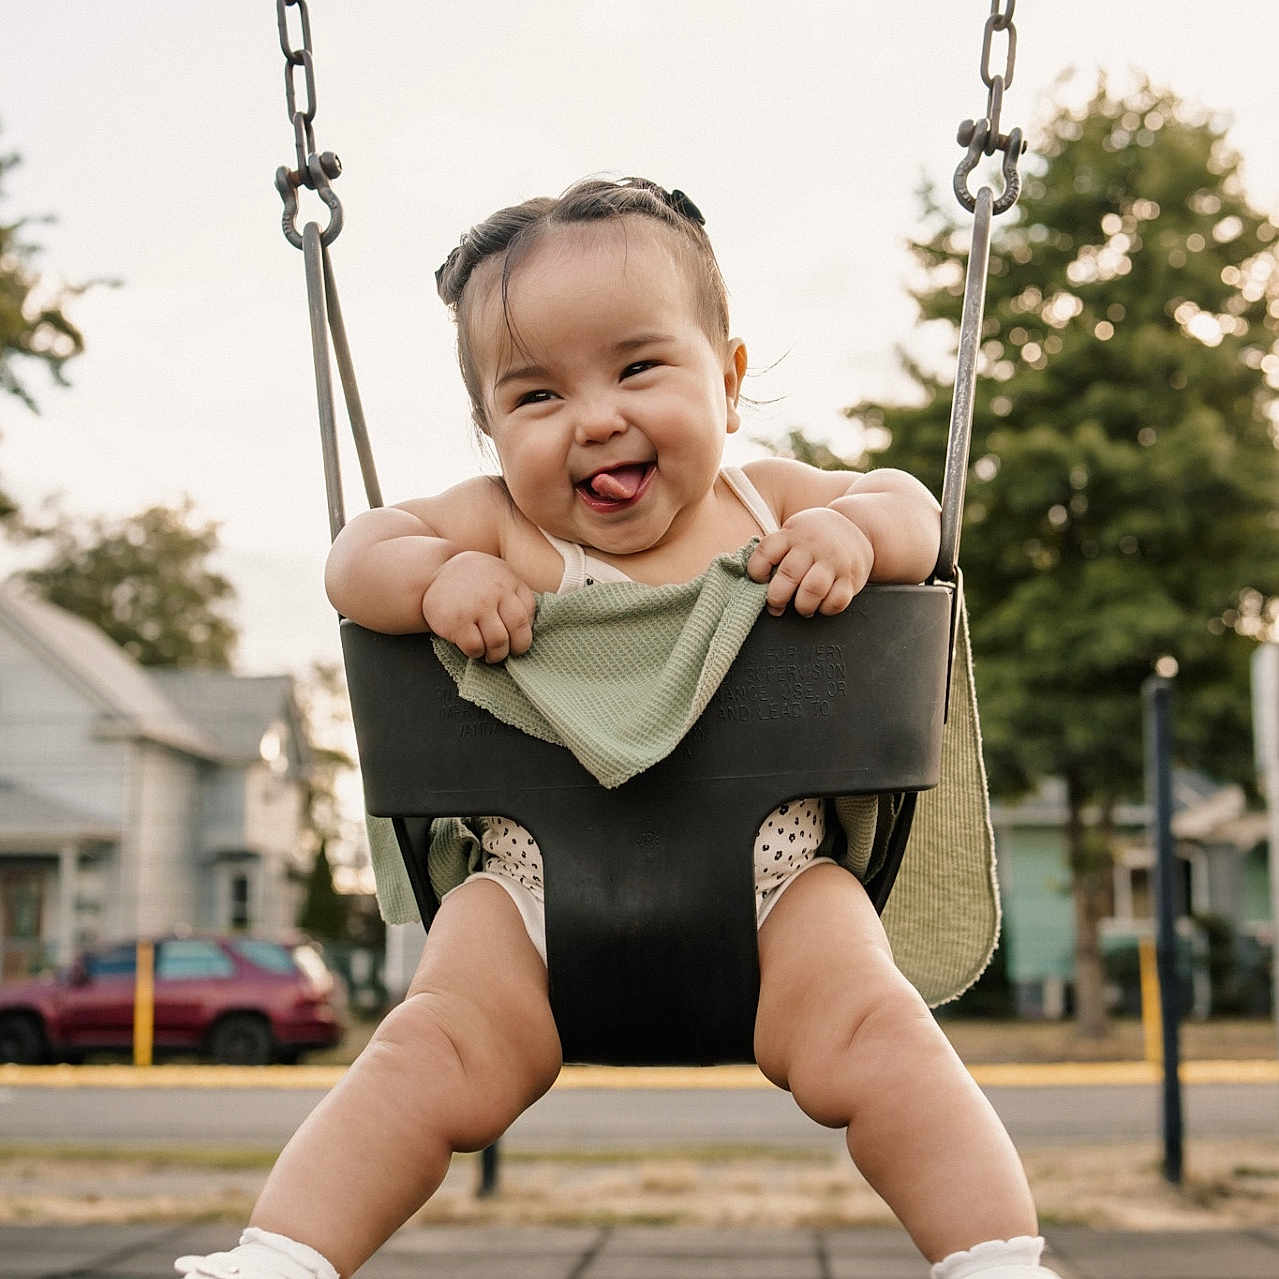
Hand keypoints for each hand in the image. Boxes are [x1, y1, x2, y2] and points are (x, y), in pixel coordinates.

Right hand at [421, 551, 535, 661]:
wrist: (435, 573)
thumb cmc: (474, 580)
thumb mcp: (500, 576)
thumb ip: (517, 596)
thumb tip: (531, 627)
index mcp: (509, 582)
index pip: (526, 616)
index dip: (524, 635)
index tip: (517, 641)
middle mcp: (494, 593)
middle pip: (516, 632)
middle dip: (514, 649)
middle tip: (507, 652)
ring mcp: (475, 607)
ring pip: (497, 643)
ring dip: (495, 654)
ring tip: (490, 653)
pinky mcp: (456, 621)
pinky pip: (475, 647)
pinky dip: (476, 653)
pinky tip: (473, 648)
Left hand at [747, 507, 873, 616]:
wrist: (856, 526)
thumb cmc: (813, 538)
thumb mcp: (793, 533)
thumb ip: (776, 552)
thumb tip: (752, 585)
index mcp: (792, 534)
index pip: (766, 552)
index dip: (756, 571)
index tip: (760, 580)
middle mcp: (813, 545)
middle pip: (789, 575)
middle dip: (777, 598)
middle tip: (776, 606)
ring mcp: (834, 560)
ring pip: (813, 589)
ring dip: (802, 606)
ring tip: (801, 608)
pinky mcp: (851, 576)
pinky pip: (837, 600)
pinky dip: (826, 609)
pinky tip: (821, 605)